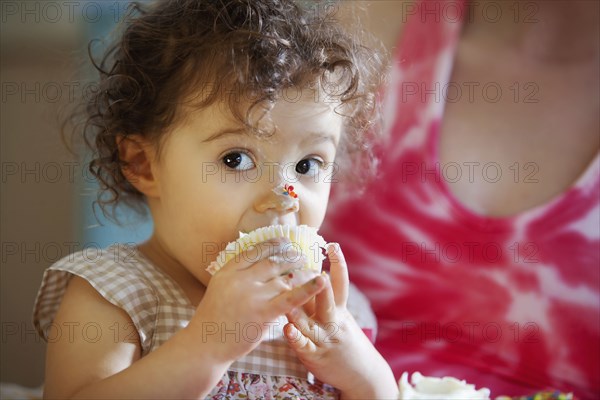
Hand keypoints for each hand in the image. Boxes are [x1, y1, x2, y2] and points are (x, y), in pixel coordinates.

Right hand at [188, 238, 326, 363]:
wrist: (206, 344)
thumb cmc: (215, 316)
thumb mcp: (219, 286)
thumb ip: (237, 272)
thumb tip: (257, 258)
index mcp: (229, 270)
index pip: (255, 250)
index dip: (273, 244)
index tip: (285, 242)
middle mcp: (241, 280)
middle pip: (273, 262)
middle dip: (291, 257)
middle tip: (303, 256)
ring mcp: (252, 296)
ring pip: (284, 279)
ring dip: (301, 273)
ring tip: (313, 271)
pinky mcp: (263, 313)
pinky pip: (290, 298)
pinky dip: (308, 289)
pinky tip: (321, 282)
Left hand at [284, 243, 397, 398]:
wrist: (361, 374)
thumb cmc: (343, 338)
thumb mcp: (339, 316)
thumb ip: (322, 297)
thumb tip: (306, 269)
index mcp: (340, 310)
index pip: (341, 283)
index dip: (339, 264)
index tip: (333, 245)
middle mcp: (334, 322)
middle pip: (328, 301)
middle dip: (322, 285)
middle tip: (312, 269)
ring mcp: (324, 339)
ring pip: (311, 323)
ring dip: (301, 311)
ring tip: (290, 300)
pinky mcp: (315, 356)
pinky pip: (304, 346)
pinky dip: (296, 338)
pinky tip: (287, 330)